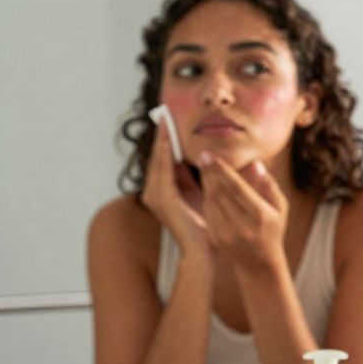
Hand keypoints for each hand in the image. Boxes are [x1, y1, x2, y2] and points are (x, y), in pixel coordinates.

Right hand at [140, 122, 208, 257]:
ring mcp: (155, 196)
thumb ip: (197, 179)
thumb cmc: (208, 225)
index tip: (171, 120)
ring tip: (165, 120)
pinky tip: (168, 139)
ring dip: (161, 140)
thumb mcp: (203, 195)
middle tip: (164, 112)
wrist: (206, 251)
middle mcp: (155, 193)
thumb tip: (204, 158)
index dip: (167, 140)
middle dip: (161, 135)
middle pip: (157, 157)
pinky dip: (164, 153)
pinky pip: (161, 170)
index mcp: (165, 191)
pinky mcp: (161, 199)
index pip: (164, 160)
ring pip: (157, 160)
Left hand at [198, 152, 288, 269]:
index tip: (212, 155)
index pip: (237, 189)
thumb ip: (269, 186)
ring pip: (211, 200)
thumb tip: (255, 164)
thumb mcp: (280, 208)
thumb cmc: (272, 230)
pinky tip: (206, 182)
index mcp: (260, 217)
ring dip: (206, 181)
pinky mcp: (215, 236)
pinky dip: (205, 194)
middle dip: (210, 172)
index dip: (222, 171)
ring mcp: (226, 232)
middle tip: (203, 153)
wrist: (258, 262)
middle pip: (221, 193)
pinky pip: (208, 210)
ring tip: (204, 164)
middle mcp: (242, 226)